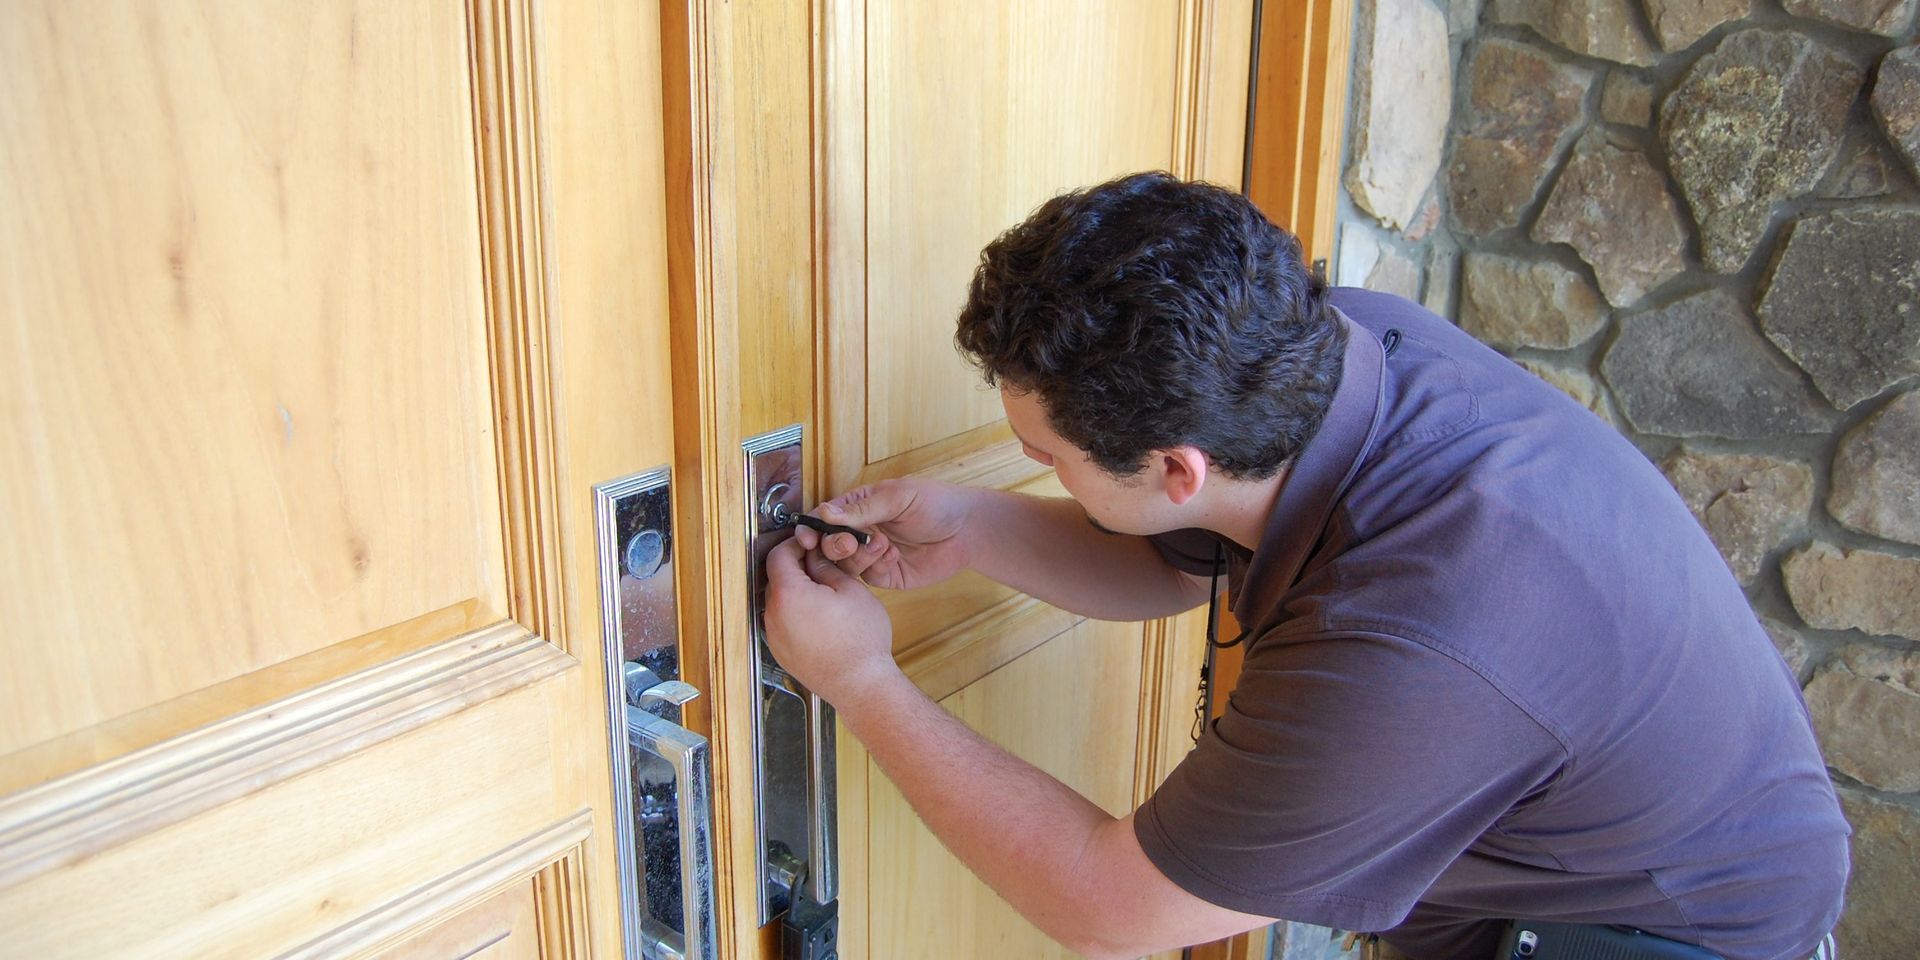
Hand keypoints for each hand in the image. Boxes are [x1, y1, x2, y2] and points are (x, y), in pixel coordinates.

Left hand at [763, 537, 900, 704]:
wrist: (861, 685)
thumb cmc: (860, 642)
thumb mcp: (850, 590)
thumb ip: (827, 567)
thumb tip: (815, 557)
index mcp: (788, 594)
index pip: (778, 555)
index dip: (794, 544)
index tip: (808, 543)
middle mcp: (773, 616)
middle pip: (775, 578)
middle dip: (795, 567)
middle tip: (819, 564)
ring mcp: (774, 636)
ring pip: (778, 601)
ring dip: (795, 591)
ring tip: (823, 592)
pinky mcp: (781, 652)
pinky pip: (782, 623)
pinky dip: (795, 614)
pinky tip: (819, 616)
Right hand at [793, 478, 976, 589]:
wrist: (968, 530)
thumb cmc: (936, 503)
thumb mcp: (898, 497)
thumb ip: (862, 508)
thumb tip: (825, 513)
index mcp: (858, 506)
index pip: (823, 518)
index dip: (812, 528)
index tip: (808, 537)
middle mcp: (861, 531)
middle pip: (828, 545)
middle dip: (833, 545)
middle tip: (849, 543)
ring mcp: (872, 555)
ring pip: (845, 564)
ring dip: (858, 556)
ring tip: (882, 545)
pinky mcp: (886, 575)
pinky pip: (867, 577)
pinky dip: (876, 567)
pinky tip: (894, 555)